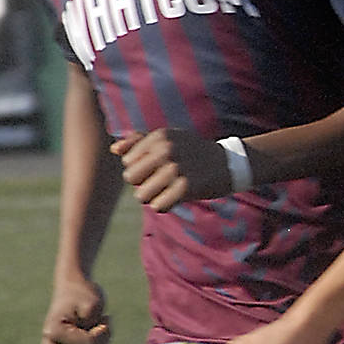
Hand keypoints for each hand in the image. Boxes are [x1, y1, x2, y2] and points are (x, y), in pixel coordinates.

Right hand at [42, 277, 110, 343]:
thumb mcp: (94, 305)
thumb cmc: (82, 294)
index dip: (102, 329)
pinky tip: (90, 334)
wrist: (71, 289)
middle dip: (102, 338)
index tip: (96, 315)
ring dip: (101, 343)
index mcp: (53, 334)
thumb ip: (99, 330)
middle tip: (95, 320)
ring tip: (92, 326)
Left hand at [113, 129, 231, 210]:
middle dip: (142, 184)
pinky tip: (176, 198)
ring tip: (169, 190)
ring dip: (153, 197)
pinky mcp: (186, 188)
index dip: (140, 169)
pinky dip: (164, 206)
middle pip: (130, 178)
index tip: (158, 167)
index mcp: (159, 136)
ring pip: (142, 195)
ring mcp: (176, 169)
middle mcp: (165, 150)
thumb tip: (114, 149)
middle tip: (161, 181)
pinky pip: (158, 206)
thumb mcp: (168, 139)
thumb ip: (139, 141)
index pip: (127, 162)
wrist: (228, 163)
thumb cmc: (192, 152)